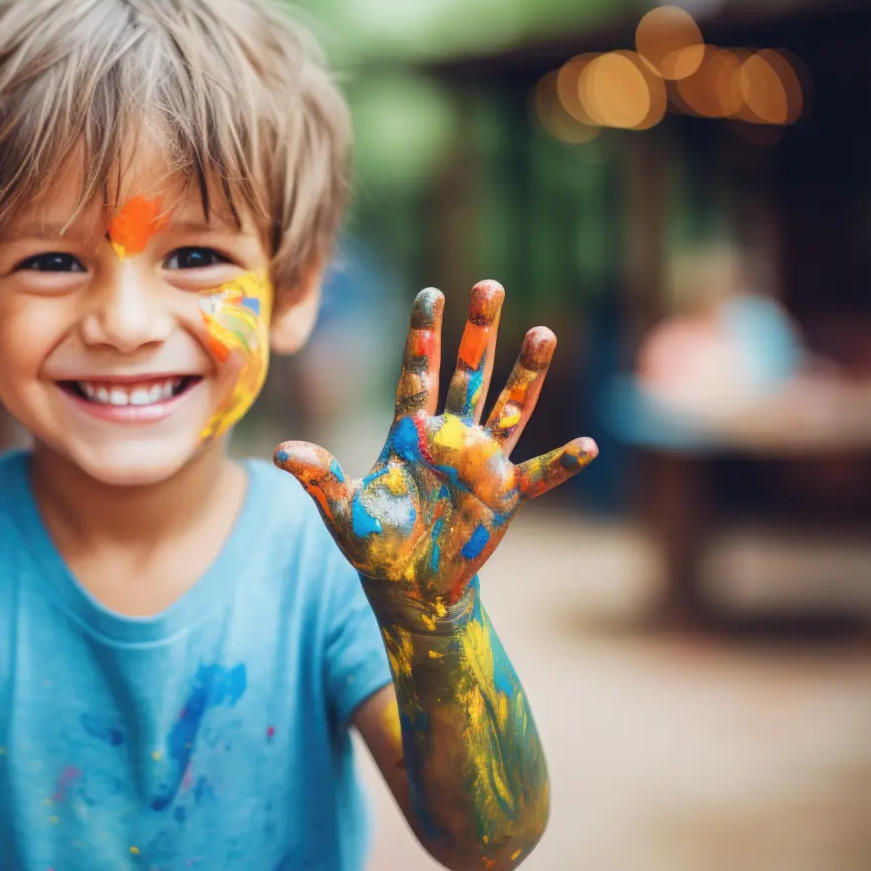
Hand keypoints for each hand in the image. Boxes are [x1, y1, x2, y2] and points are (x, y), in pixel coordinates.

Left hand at [275, 281, 595, 624]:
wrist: (409, 586)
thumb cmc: (373, 544)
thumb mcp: (340, 510)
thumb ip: (318, 477)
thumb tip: (280, 452)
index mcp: (410, 433)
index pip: (418, 373)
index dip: (424, 334)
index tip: (430, 292)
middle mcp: (450, 438)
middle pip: (469, 374)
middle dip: (479, 331)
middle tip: (490, 284)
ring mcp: (481, 464)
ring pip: (509, 408)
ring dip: (527, 374)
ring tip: (544, 333)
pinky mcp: (505, 497)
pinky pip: (540, 474)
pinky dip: (564, 462)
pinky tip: (590, 444)